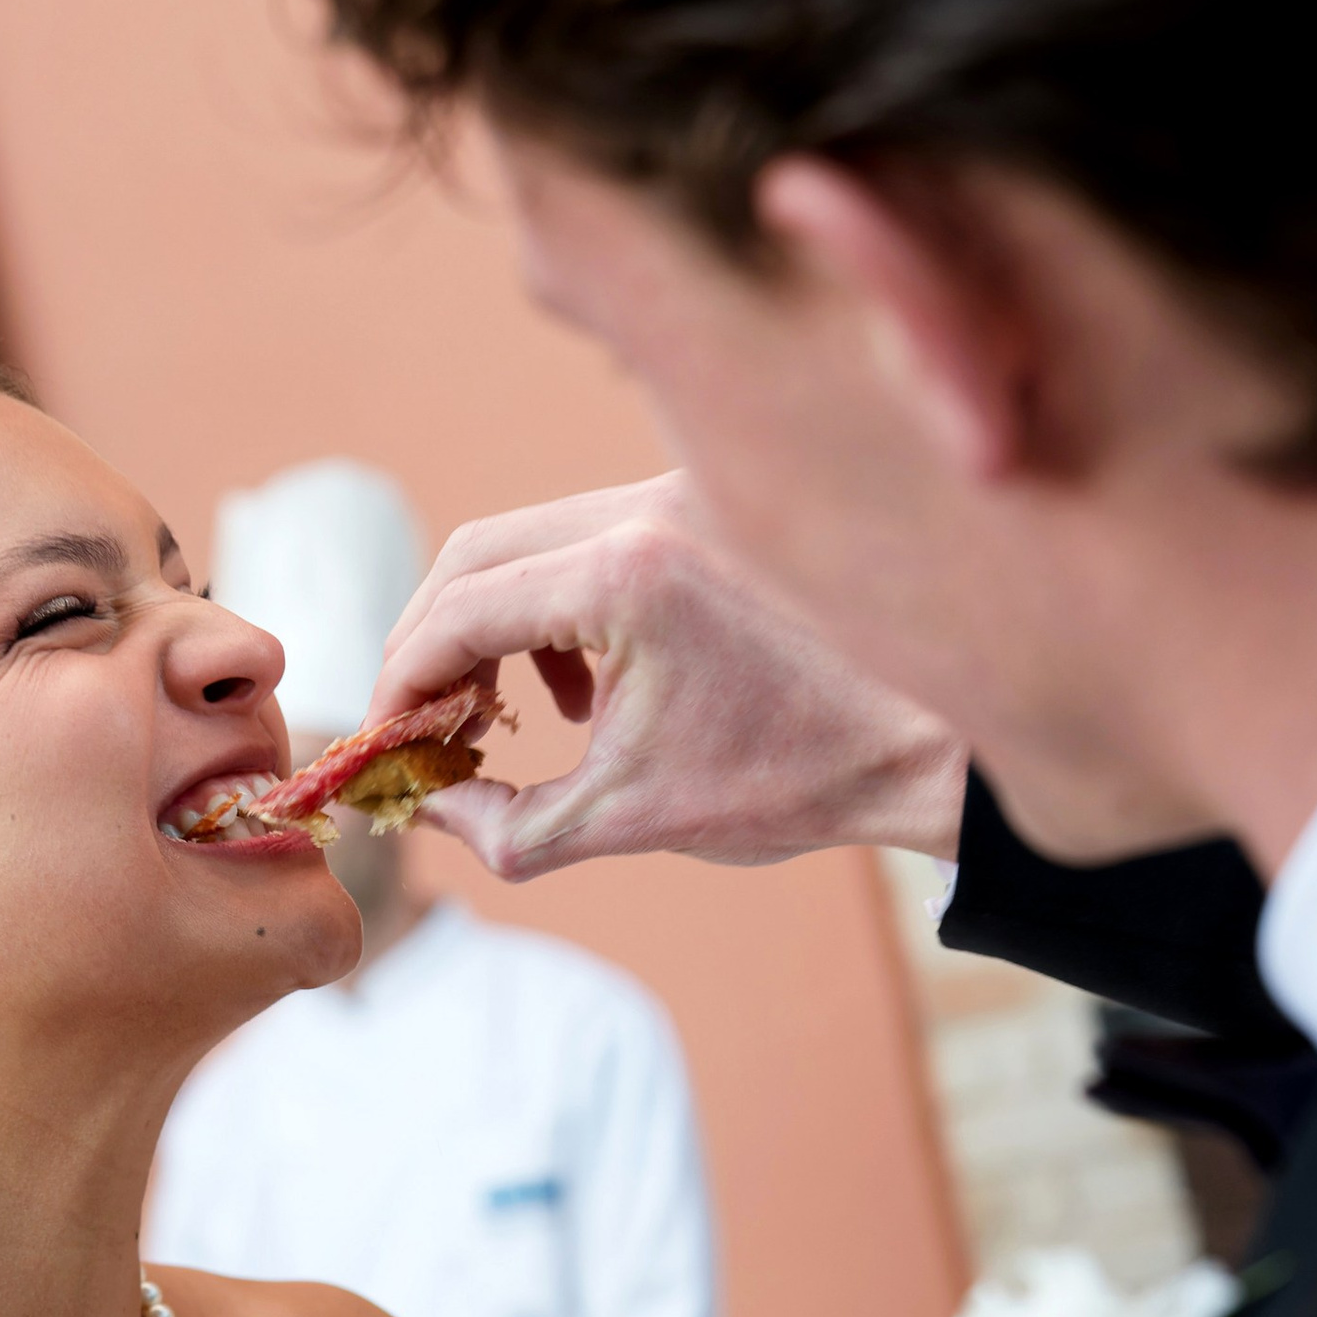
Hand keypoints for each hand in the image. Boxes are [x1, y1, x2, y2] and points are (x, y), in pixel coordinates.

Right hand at [372, 473, 966, 879]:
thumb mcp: (631, 819)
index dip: (399, 681)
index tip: (385, 740)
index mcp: (624, 575)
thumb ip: (507, 824)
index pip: (457, 607)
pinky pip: (591, 536)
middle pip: (476, 552)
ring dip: (496, 628)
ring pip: (532, 538)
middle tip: (423, 724)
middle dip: (432, 645)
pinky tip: (589, 691)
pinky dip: (559, 608)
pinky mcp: (707, 503)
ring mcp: (683, 492)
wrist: (932, 739)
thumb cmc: (799, 779)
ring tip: (513, 718)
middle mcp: (649, 506)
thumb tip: (429, 806)